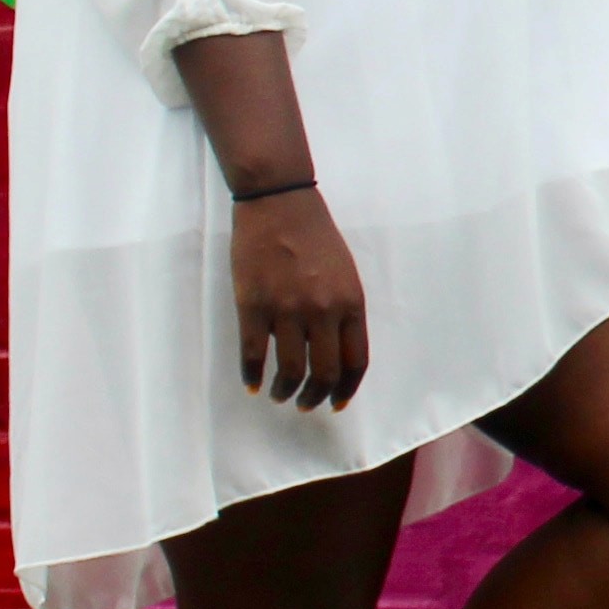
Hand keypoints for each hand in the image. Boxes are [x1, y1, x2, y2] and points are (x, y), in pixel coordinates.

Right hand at [231, 187, 368, 409]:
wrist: (279, 203)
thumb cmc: (315, 236)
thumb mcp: (345, 273)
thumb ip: (344, 311)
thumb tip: (337, 350)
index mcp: (351, 303)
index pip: (356, 361)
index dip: (347, 389)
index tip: (338, 402)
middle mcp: (323, 311)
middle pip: (325, 373)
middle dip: (316, 397)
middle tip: (306, 405)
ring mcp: (287, 310)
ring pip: (290, 370)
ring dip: (286, 392)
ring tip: (280, 396)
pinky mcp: (253, 305)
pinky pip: (253, 354)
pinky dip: (252, 375)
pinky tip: (253, 383)